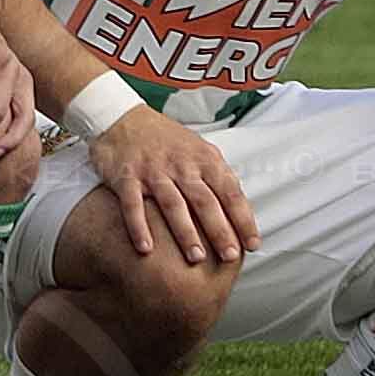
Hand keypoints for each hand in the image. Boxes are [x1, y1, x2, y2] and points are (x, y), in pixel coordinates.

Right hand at [84, 108, 259, 270]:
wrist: (122, 117)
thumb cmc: (166, 140)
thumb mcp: (199, 150)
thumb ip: (219, 178)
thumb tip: (242, 214)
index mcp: (203, 159)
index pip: (230, 192)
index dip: (243, 219)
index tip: (252, 244)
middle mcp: (180, 164)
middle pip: (204, 201)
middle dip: (219, 230)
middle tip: (230, 256)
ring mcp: (152, 170)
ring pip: (173, 203)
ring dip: (185, 232)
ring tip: (196, 257)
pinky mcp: (126, 176)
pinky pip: (133, 204)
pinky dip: (139, 226)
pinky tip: (147, 248)